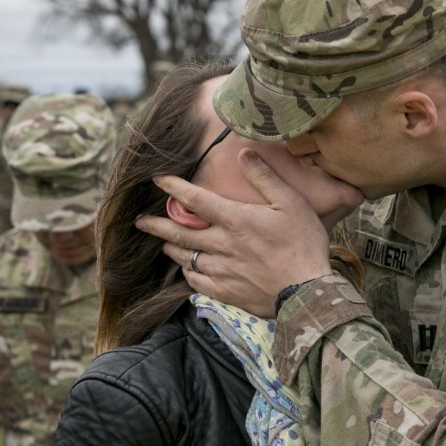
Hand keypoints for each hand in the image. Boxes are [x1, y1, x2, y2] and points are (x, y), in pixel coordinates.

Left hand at [135, 148, 331, 316]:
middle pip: (179, 232)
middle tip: (139, 221)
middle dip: (156, 225)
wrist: (307, 292)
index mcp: (235, 220)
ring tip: (163, 242)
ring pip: (186, 257)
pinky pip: (197, 281)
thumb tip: (244, 153)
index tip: (157, 180)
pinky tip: (188, 269)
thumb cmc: (303, 244)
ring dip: (171, 248)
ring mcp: (222, 270)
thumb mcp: (290, 203)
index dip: (173, 187)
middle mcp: (222, 244)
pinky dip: (188, 273)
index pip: (195, 200)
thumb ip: (264, 177)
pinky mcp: (226, 291)